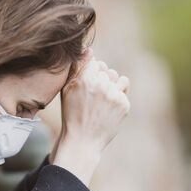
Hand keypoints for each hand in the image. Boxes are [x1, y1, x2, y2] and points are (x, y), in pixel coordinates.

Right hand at [50, 48, 129, 185]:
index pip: (94, 62)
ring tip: (101, 101)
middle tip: (92, 97)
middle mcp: (101, 85)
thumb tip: (89, 49)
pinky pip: (124, 89)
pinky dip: (118, 96)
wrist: (83, 141)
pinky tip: (108, 107)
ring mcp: (114, 95)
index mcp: (85, 79)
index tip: (86, 85)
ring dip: (111, 85)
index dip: (90, 73)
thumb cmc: (72, 114)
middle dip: (101, 79)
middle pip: (106, 70)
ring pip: (117, 78)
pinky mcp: (124, 105)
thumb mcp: (67, 90)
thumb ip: (77, 68)